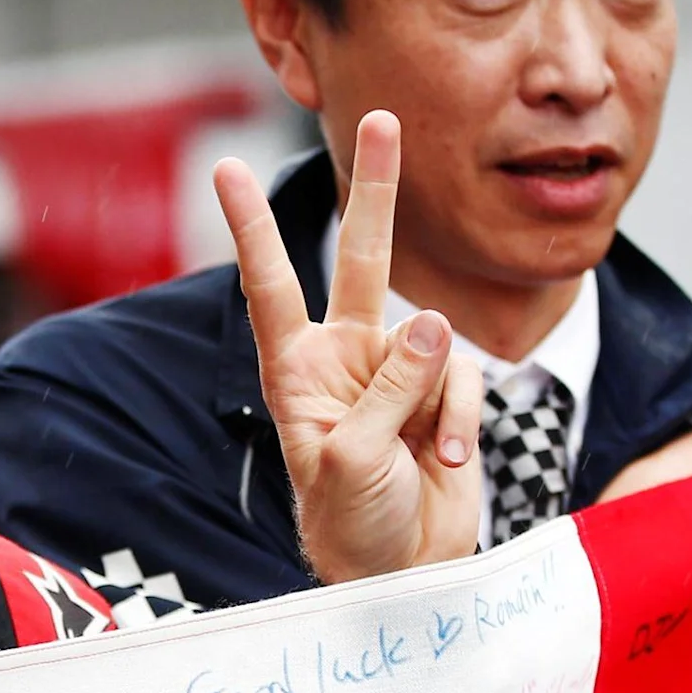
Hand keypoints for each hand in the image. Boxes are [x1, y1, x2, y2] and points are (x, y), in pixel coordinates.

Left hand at [214, 110, 483, 583]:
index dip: (251, 228)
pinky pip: (468, 381)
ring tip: (420, 458)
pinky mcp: (445, 395)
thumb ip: (391, 386)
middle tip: (382, 118)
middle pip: (364, 258)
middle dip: (376, 190)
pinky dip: (463, 423)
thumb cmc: (352, 522)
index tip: (224, 169)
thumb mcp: (353, 457)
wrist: (403, 574)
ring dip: (437, 402)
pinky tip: (446, 463)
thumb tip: (434, 321)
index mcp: (299, 370)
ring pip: (437, 341)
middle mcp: (347, 358)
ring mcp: (400, 373)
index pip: (271, 285)